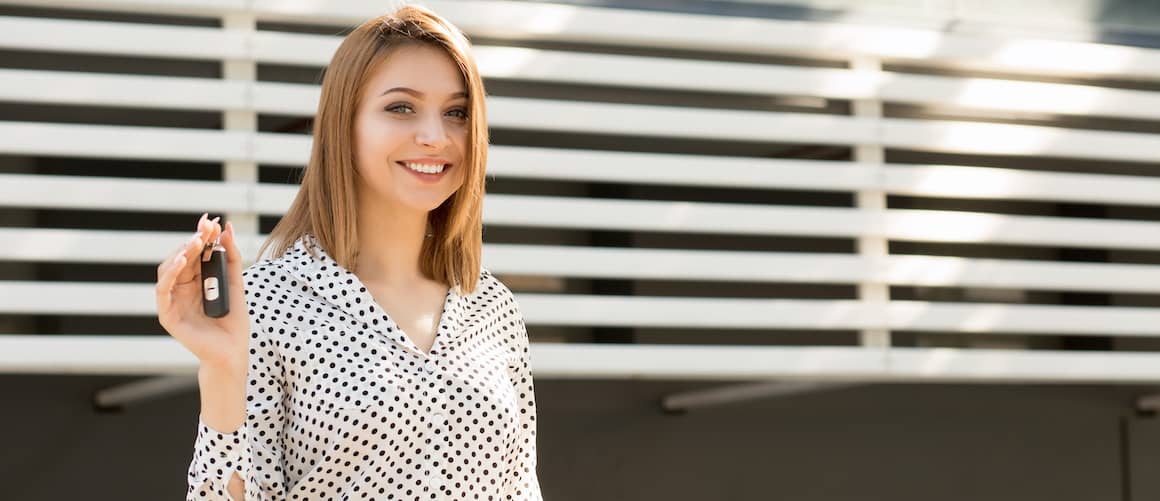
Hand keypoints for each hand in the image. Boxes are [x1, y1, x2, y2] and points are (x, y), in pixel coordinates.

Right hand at [156, 213, 248, 372]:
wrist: (231, 350)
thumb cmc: (234, 320)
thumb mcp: (236, 283)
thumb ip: (231, 257)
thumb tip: (227, 227)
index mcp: (197, 279)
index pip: (196, 252)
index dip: (202, 236)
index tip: (212, 220)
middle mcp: (182, 287)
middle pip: (182, 257)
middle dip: (194, 240)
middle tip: (206, 228)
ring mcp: (173, 299)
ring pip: (168, 269)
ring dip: (181, 252)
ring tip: (196, 241)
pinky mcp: (167, 313)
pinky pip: (163, 290)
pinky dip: (171, 273)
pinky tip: (182, 260)